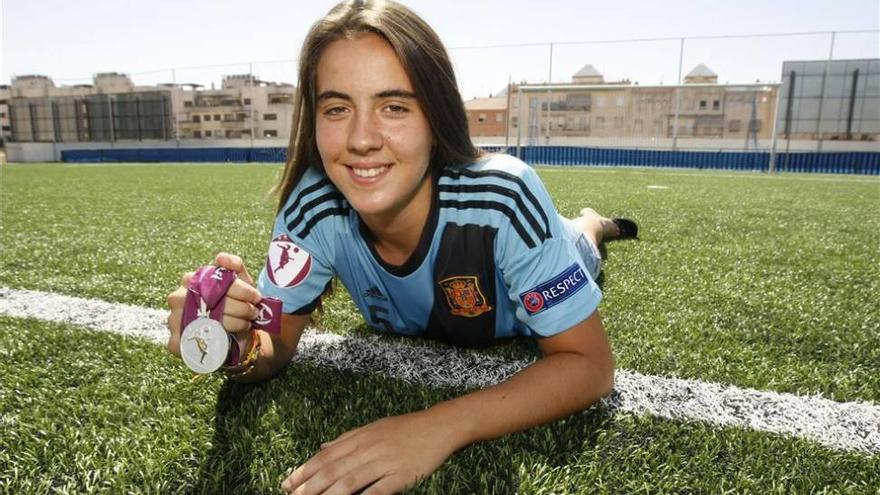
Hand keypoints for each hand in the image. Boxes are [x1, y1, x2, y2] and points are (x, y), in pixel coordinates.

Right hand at [165, 253, 262, 356]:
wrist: (235, 336)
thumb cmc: (235, 306)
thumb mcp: (239, 284)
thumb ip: (234, 266)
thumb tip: (221, 258)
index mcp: (190, 280)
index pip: (215, 280)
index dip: (241, 289)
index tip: (256, 297)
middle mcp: (177, 298)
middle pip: (211, 300)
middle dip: (239, 306)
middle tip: (253, 312)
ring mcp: (173, 320)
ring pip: (207, 319)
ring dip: (233, 322)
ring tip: (245, 324)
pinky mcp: (175, 342)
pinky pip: (199, 338)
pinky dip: (220, 336)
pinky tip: (231, 336)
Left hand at [281, 410, 461, 493]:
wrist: (440, 426)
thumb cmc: (406, 428)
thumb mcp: (373, 427)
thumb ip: (347, 439)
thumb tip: (322, 448)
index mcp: (360, 437)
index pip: (325, 456)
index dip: (304, 471)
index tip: (287, 484)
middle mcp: (369, 448)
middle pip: (332, 471)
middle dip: (309, 487)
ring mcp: (385, 462)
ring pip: (350, 481)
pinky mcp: (401, 476)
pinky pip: (378, 491)